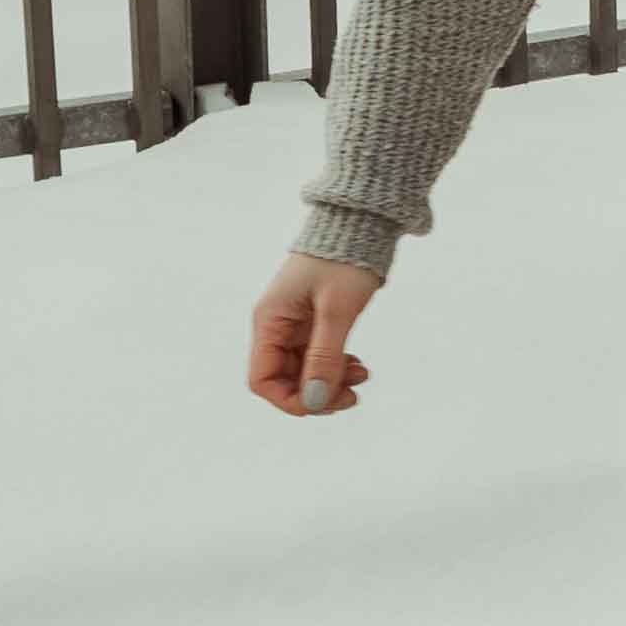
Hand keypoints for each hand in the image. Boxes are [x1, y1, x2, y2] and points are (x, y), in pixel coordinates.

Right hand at [247, 253, 383, 415]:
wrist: (361, 222)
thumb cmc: (344, 259)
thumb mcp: (336, 310)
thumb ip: (324, 356)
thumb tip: (314, 401)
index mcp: (269, 320)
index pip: (262, 379)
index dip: (290, 399)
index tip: (326, 402)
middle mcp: (276, 325)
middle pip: (284, 380)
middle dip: (316, 393)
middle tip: (353, 395)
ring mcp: (295, 324)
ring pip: (304, 371)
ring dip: (330, 381)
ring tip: (362, 375)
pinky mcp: (314, 321)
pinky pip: (318, 356)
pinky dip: (336, 366)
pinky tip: (358, 366)